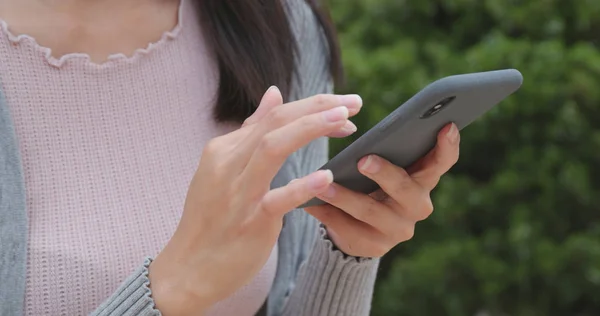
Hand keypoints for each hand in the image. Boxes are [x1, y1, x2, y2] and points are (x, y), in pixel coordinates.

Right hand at [148, 87, 362, 314]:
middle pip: (275, 123)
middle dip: (317, 107)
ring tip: (345, 120)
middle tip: (354, 102)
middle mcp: (228, 164)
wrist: (187, 268)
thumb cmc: (211, 217)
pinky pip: (278, 200)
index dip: (312, 106)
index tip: (344, 106)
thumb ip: (251, 131)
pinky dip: (302, 186)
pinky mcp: (251, 222)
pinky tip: (327, 176)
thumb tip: (274, 93)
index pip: (274, 116)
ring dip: (310, 129)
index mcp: (224, 149)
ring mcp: (238, 193)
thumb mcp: (224, 168)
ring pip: (272, 148)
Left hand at [305, 123, 459, 257]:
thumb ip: (384, 149)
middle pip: (405, 189)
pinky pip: (348, 229)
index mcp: (423, 180)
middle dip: (384, 174)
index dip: (447, 146)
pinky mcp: (374, 247)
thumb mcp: (384, 167)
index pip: (442, 162)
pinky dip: (327, 214)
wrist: (360, 228)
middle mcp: (417, 206)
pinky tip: (309, 202)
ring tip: (323, 184)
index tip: (445, 125)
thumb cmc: (373, 185)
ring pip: (371, 211)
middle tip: (363, 160)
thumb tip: (355, 118)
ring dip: (345, 196)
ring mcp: (398, 230)